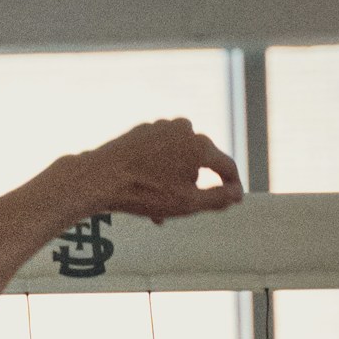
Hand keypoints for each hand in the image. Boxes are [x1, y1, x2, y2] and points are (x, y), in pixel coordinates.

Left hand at [77, 118, 242, 225]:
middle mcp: (185, 129)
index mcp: (200, 145)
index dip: (232, 186)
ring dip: (174, 181)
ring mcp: (162, 127)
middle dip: (194, 187)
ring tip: (158, 206)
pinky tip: (146, 188)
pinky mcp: (143, 130)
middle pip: (200, 162)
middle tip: (181, 211)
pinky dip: (158, 170)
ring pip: (178, 159)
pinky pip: (160, 152)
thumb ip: (218, 198)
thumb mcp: (188, 204)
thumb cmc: (145, 192)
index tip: (232, 199)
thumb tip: (238, 193)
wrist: (100, 177)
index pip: (227, 166)